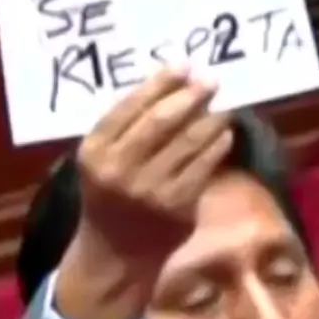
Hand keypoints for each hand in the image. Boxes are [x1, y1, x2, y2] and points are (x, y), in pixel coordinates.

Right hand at [76, 66, 233, 267]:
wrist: (116, 253)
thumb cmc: (110, 194)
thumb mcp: (103, 160)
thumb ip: (127, 127)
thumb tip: (174, 83)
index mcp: (95, 152)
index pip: (129, 107)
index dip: (160, 83)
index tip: (183, 65)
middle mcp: (119, 169)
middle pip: (161, 121)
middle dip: (190, 96)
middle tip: (211, 80)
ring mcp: (150, 190)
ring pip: (188, 142)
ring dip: (211, 118)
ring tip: (224, 105)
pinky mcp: (177, 206)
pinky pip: (204, 167)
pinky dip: (217, 146)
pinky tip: (224, 134)